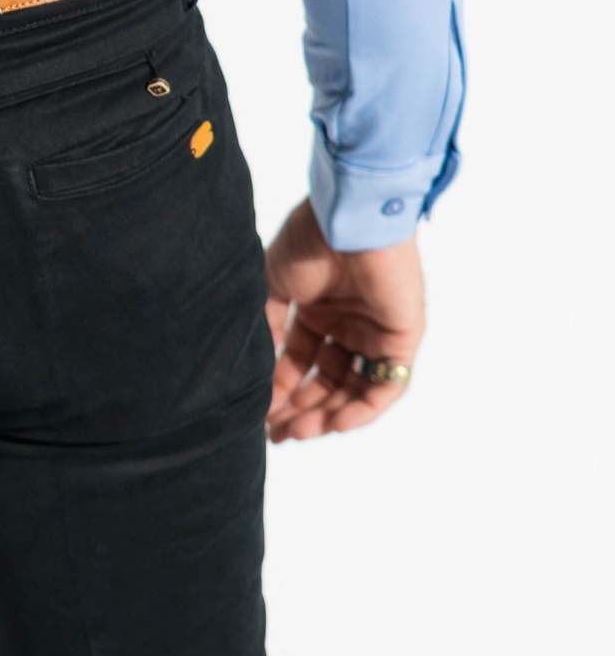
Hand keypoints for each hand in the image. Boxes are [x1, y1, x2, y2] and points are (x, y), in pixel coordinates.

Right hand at [262, 197, 424, 440]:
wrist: (348, 220)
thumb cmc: (308, 242)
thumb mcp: (273, 286)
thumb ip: (268, 328)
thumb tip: (254, 373)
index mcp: (317, 308)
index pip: (299, 361)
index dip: (280, 389)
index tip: (260, 416)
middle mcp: (347, 323)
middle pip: (326, 380)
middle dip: (301, 409)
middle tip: (278, 435)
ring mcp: (375, 332)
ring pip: (353, 388)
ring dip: (327, 414)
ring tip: (299, 433)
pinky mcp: (401, 339)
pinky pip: (385, 385)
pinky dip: (361, 409)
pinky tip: (333, 422)